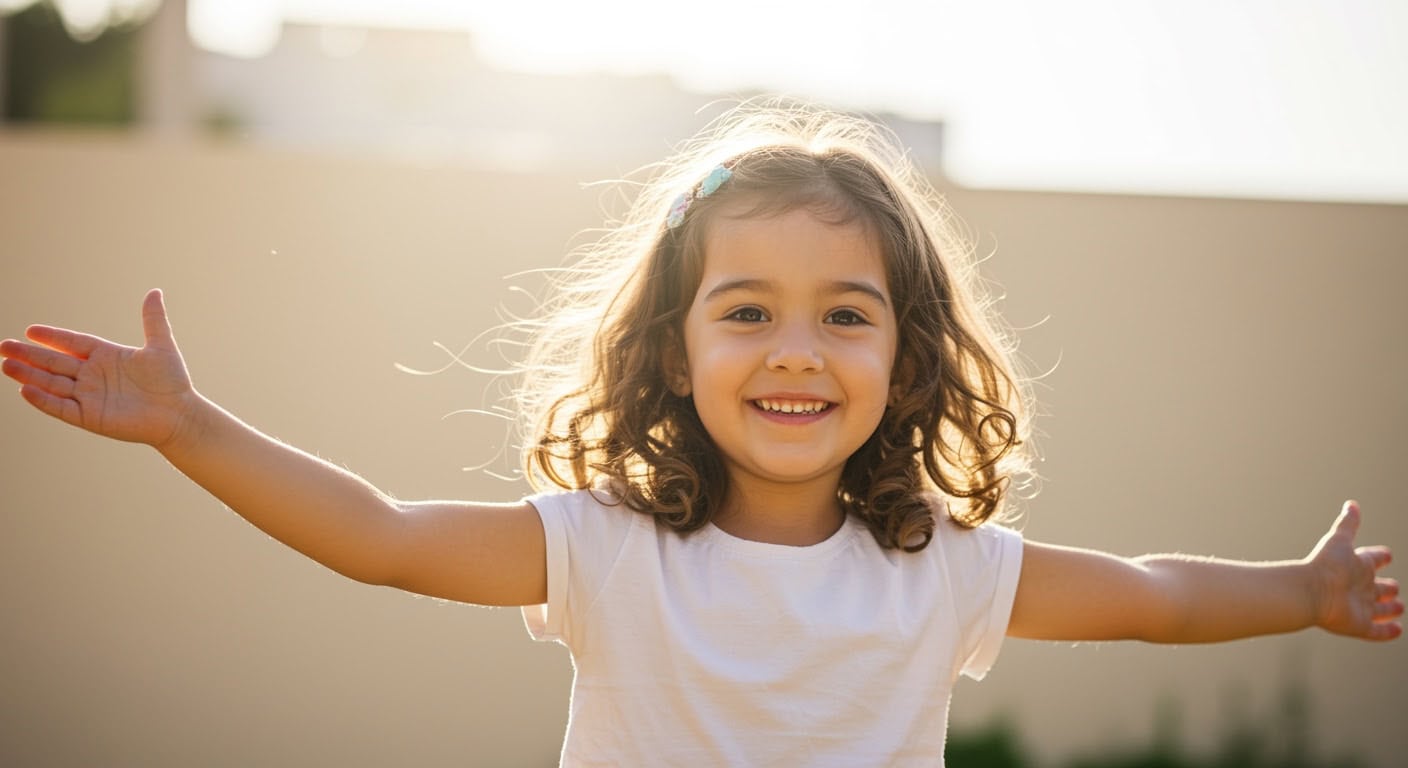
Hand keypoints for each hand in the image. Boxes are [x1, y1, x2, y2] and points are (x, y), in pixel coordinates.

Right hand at [1, 289, 196, 448]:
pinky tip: (25, 390)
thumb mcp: (161, 346)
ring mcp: (89, 396)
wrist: (179, 415)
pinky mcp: (89, 417)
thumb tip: (155, 292)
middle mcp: (93, 375)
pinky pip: (61, 407)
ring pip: (52, 384)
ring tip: (6, 364)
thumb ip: (153, 320)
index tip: (30, 330)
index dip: (53, 337)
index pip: (73, 343)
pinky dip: (43, 400)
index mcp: (107, 356)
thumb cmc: (172, 381)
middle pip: (55, 363)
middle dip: (29, 355)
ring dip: (29, 375)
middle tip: (4, 345)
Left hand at [1309, 501, 1402, 640]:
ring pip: (1380, 609)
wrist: (1311, 591)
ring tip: (1399, 607)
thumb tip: (1351, 504)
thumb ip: (1348, 523)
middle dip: (1388, 587)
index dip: (1380, 556)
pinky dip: (1388, 632)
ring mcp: (1360, 607)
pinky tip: (1397, 630)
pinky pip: (1377, 632)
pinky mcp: (1360, 625)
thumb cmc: (1325, 564)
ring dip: (1390, 609)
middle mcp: (1359, 587)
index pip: (1372, 559)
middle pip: (1378, 587)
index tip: (1386, 554)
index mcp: (1357, 566)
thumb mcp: (1340, 540)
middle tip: (1393, 586)